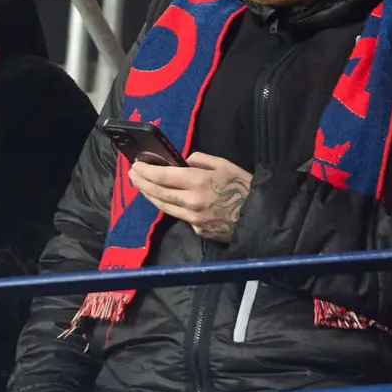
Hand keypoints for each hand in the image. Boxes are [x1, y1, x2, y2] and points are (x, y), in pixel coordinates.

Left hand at [129, 152, 251, 242]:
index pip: (163, 175)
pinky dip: (171, 207)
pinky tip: (165, 200)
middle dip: (141, 182)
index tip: (136, 165)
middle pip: (158, 192)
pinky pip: (180, 216)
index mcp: (198, 181)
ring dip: (149, 195)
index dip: (146, 170)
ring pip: (164, 207)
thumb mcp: (224, 165)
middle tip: (132, 174)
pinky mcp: (197, 231)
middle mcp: (191, 201)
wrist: (260, 218)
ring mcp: (193, 219)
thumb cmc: (243, 187)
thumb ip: (200, 160)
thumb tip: (182, 163)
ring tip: (141, 186)